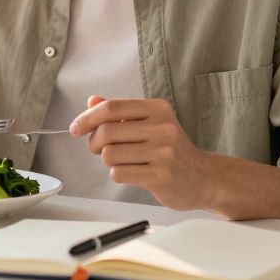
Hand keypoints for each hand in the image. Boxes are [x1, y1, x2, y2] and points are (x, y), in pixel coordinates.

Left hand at [69, 95, 217, 211]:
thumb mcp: (151, 123)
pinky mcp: (161, 176)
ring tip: (123, 161)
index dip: (87, 118)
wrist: (204, 178)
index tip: (75, 128)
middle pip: (106, 132)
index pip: (111, 108)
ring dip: (108, 161)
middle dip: (94, 143)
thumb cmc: (171, 149)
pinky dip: (118, 174)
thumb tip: (92, 101)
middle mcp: (162, 128)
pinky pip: (119, 173)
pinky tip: (133, 173)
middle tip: (99, 149)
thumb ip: (121, 113)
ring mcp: (163, 152)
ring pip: (110, 155)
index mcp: (157, 109)